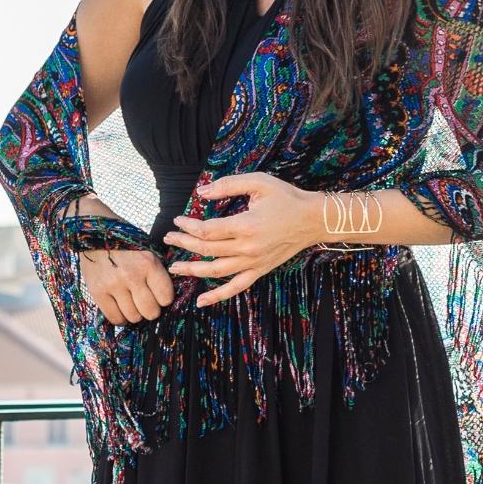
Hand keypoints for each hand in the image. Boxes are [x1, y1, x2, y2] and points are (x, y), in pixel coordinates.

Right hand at [78, 248, 173, 325]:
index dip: (164, 299)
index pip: (166, 298)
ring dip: (135, 314)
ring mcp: (113, 285)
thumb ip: (156, 273)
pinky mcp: (98, 291)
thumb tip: (163, 299)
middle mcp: (132, 276)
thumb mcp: (147, 252)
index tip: (158, 296)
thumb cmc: (125, 244)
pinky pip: (114, 317)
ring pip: (134, 317)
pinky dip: (120, 319)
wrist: (94, 234)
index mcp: (148, 264)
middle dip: (150, 310)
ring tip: (131, 305)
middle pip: (150, 311)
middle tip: (145, 303)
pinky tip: (121, 311)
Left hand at [166, 172, 322, 307]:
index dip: (188, 226)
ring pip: (216, 271)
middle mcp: (247, 248)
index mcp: (245, 225)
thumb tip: (201, 193)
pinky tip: (200, 301)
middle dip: (183, 244)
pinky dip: (217, 295)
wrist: (313, 219)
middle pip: (206, 250)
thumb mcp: (258, 182)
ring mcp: (253, 262)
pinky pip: (236, 287)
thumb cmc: (286, 198)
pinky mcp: (260, 270)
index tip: (178, 220)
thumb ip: (228, 186)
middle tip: (169, 239)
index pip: (206, 230)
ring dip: (193, 270)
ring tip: (175, 268)